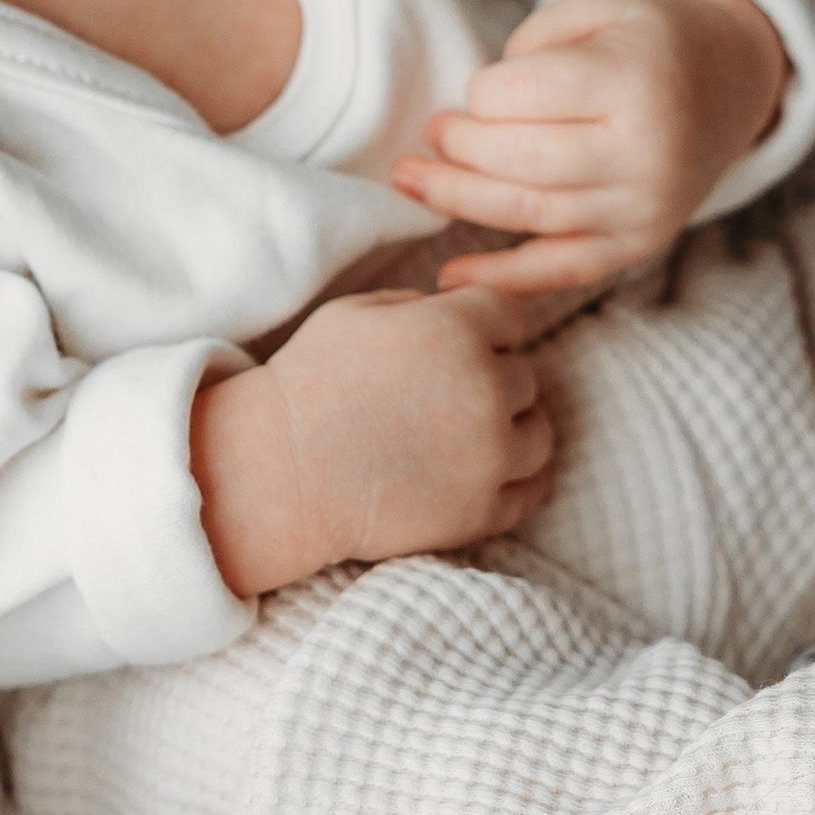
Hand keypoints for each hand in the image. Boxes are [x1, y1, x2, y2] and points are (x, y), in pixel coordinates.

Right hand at [191, 285, 552, 596]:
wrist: (276, 472)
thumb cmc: (307, 384)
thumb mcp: (354, 312)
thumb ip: (419, 303)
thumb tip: (455, 310)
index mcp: (456, 329)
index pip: (509, 316)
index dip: (482, 326)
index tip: (455, 343)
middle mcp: (486, 389)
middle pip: (524, 376)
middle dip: (491, 379)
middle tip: (445, 396)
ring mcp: (489, 456)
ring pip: (538, 435)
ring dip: (512, 429)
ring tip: (475, 434)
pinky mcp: (481, 511)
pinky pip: (530, 491)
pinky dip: (517, 480)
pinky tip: (491, 472)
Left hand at [388, 0, 785, 296]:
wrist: (731, 82)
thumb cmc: (648, 37)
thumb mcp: (600, 1)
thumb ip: (536, 38)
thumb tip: (477, 105)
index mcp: (635, 81)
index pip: (523, 94)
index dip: (482, 91)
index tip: (477, 87)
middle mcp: (645, 152)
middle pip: (520, 160)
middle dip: (459, 147)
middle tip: (430, 133)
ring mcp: (644, 206)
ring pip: (530, 214)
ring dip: (458, 200)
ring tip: (411, 180)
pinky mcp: (639, 243)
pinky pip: (563, 270)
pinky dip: (504, 277)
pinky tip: (451, 275)